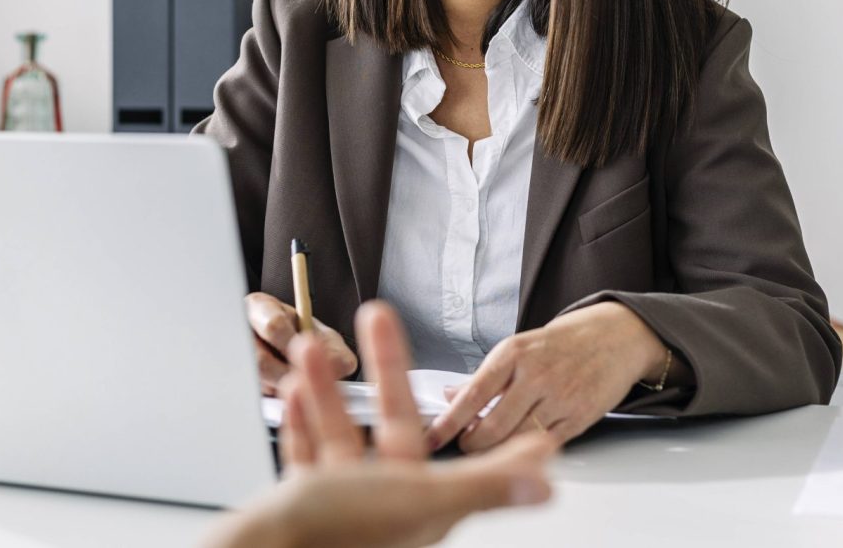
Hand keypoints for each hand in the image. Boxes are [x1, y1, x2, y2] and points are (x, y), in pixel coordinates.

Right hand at [206, 301, 554, 547]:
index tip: (490, 399)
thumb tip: (546, 482)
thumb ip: (483, 485)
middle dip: (384, 369)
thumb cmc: (335, 532)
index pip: (463, 459)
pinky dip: (303, 422)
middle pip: (392, 425)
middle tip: (376, 316)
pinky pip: (307, 456)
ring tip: (314, 348)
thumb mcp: (417, 498)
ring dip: (330, 389)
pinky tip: (295, 391)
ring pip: (342, 435)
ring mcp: (341, 506)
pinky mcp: (302, 506)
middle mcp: (384, 504)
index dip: (480, 428)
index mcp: (420, 505)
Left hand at [427, 301, 668, 452]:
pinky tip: (517, 450)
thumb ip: (484, 376)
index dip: (448, 421)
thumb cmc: (562, 343)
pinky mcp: (580, 418)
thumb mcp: (518, 348)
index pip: (472, 394)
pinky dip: (526, 452)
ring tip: (485, 450)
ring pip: (517, 440)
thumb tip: (450, 395)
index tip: (431, 437)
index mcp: (513, 354)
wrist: (614, 337)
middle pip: (492, 426)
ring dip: (495, 452)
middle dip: (471, 444)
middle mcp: (536, 375)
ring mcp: (560, 398)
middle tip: (462, 447)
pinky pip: (544, 445)